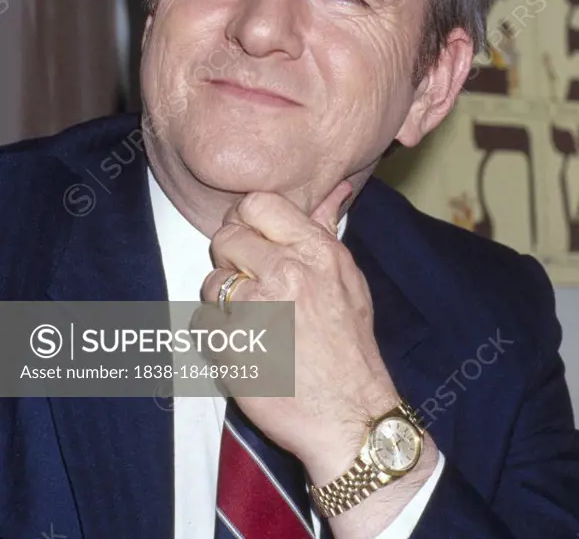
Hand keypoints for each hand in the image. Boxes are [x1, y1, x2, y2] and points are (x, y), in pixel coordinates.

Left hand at [196, 181, 400, 482]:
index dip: (246, 219)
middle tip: (249, 283)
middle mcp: (286, 273)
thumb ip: (327, 231)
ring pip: (212, 282)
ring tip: (251, 321)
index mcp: (316, 252)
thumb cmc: (350, 346)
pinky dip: (217, 336)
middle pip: (226, 237)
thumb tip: (336, 189)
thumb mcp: (349, 278)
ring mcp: (257, 311)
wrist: (348, 414)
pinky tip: (244, 348)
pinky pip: (203, 323)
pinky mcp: (232, 348)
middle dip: (231, 259)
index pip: (258, 204)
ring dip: (223, 301)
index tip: (251, 238)